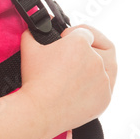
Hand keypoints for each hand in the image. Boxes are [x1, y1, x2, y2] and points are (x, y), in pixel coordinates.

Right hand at [18, 23, 115, 137]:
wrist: (39, 111)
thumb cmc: (34, 80)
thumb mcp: (29, 48)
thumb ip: (35, 32)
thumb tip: (37, 27)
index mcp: (80, 43)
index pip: (84, 32)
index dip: (73, 34)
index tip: (64, 40)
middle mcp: (96, 59)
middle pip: (103, 46)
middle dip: (93, 45)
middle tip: (81, 50)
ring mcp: (103, 80)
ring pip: (110, 66)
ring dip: (99, 64)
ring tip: (85, 68)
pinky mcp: (105, 97)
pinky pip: (106, 87)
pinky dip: (97, 85)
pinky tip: (83, 87)